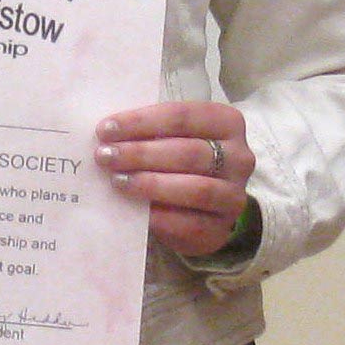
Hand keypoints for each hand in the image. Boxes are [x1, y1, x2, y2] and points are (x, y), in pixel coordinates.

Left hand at [95, 100, 251, 257]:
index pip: (183, 116)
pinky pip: (190, 224)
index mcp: (227, 123)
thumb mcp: (172, 138)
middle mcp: (239, 158)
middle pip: (188, 152)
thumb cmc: (181, 162)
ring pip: (195, 188)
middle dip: (141, 153)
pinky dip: (159, 217)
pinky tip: (135, 212)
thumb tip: (107, 133)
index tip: (106, 129)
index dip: (142, 121)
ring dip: (150, 184)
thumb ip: (150, 131)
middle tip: (105, 156)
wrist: (204, 209)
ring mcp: (234, 196)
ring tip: (117, 181)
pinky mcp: (221, 229)